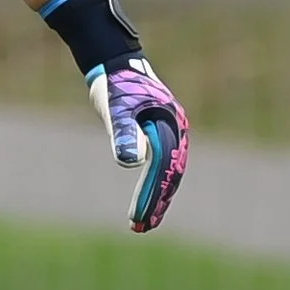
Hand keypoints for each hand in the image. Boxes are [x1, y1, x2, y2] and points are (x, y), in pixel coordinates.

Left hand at [87, 59, 187, 232]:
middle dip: (157, 201)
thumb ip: (123, 132)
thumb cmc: (115, 83)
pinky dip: (153, 182)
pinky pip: (161, 163)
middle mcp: (175, 130)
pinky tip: (145, 198)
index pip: (163, 167)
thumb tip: (132, 162)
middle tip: (141, 227)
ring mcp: (169, 132)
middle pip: (170, 173)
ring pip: (168, 171)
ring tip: (143, 222)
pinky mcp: (158, 133)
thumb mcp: (115, 108)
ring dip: (157, 196)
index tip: (138, 216)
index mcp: (170, 125)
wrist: (114, 61)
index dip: (151, 193)